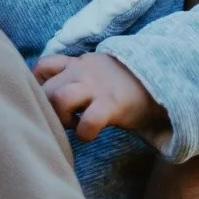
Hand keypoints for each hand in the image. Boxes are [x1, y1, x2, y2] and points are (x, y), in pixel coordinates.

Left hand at [34, 52, 163, 140]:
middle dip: (46, 109)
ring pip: (60, 99)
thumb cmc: (123, 84)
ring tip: (73, 124)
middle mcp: (83, 72)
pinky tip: (89, 134)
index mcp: (77, 64)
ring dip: (61, 118)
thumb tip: (51, 97)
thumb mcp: (96, 71)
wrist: (161, 79)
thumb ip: (75, 76)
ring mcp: (97, 87)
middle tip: (61, 120)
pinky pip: (88, 121)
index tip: (46, 101)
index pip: (44, 66)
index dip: (37, 86)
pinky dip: (83, 133)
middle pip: (46, 88)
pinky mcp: (112, 104)